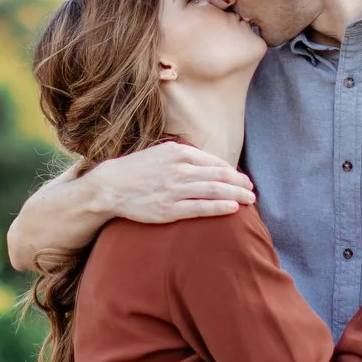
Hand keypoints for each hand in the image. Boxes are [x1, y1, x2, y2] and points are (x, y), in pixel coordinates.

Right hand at [93, 141, 254, 222]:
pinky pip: (201, 208)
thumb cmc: (136, 170)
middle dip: (240, 183)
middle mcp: (179, 169)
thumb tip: (206, 163)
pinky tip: (233, 208)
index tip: (241, 178)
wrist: (110, 186)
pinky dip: (220, 207)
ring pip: (214, 191)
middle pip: (219, 175)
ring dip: (236, 195)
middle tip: (252, 189)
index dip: (232, 171)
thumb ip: (183, 155)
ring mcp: (174, 190)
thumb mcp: (160, 153)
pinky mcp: (169, 209)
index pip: (214, 162)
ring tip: (249, 199)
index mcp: (178, 152)